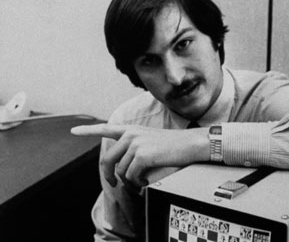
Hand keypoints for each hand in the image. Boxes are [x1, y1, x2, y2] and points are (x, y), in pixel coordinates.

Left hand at [71, 124, 208, 186]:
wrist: (191, 144)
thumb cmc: (174, 145)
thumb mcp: (150, 140)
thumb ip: (134, 146)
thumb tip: (121, 164)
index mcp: (132, 129)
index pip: (105, 128)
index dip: (88, 130)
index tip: (74, 130)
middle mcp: (130, 135)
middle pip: (107, 160)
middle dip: (108, 175)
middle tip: (112, 182)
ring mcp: (135, 144)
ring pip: (120, 171)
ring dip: (129, 180)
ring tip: (140, 180)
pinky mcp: (142, 155)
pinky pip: (131, 176)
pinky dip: (137, 182)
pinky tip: (145, 180)